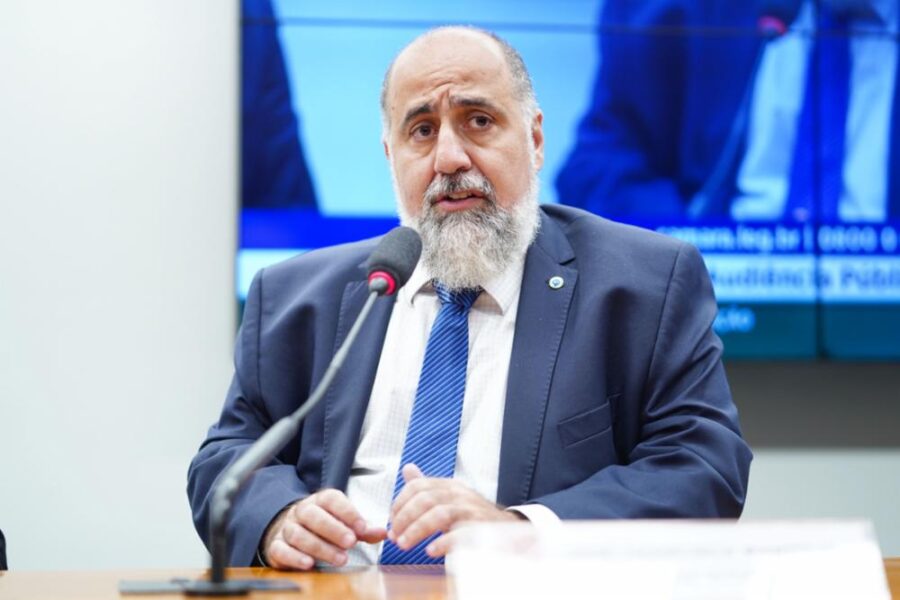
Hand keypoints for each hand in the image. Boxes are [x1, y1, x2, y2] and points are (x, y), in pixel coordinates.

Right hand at [261, 489, 386, 569]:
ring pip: (298, 534)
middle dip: (333, 529)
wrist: (291, 529)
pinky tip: (309, 564)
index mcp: (320, 501)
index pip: (332, 499)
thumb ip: (362, 529)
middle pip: (313, 515)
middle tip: (350, 543)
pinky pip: (280, 549)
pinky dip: (294, 557)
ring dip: (319, 547)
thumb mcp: (345, 524)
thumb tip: (383, 533)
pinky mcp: (276, 546)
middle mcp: (302, 511)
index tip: (362, 528)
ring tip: (339, 559)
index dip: (347, 512)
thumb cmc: (324, 526)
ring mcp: (287, 528)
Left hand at [387, 464, 522, 558]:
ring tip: (404, 544)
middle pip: (426, 499)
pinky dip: (443, 542)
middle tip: (395, 537)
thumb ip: (427, 486)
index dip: (400, 503)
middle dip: (405, 518)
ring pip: (439, 514)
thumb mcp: (450, 497)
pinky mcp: (480, 529)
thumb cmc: (474, 516)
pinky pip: (460, 533)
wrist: (509, 530)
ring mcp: (471, 511)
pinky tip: (431, 550)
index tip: (392, 521)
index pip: (419, 486)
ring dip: (417, 530)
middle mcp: (460, 494)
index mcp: (450, 486)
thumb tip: (407, 469)